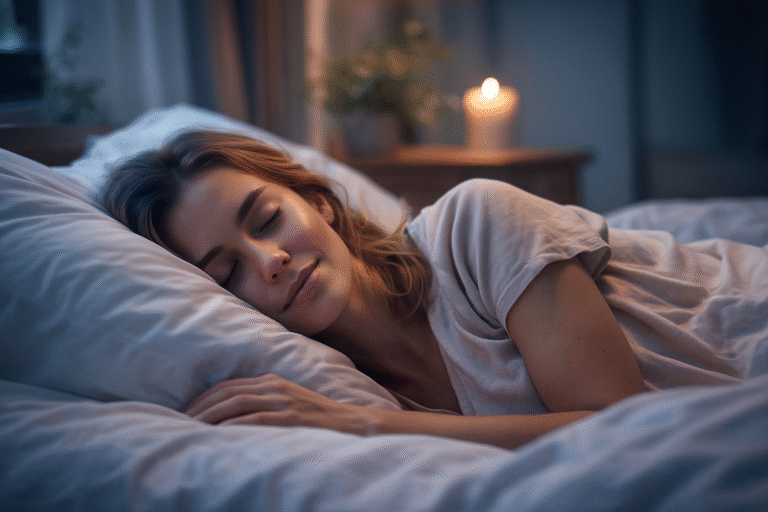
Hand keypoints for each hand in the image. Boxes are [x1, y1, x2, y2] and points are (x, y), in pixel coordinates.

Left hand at [183, 374, 378, 434]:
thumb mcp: (289, 401)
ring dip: (210, 415)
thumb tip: (233, 415)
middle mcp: (275, 387)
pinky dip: (233, 424)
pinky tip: (219, 432)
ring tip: (192, 427)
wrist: (351, 423)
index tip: (187, 410)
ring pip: (236, 403)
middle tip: (181, 420)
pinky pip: (255, 418)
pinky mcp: (290, 417)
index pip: (229, 385)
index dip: (205, 397)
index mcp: (272, 381)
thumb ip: (265, 402)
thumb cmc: (317, 417)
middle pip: (228, 392)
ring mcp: (283, 401)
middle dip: (201, 406)